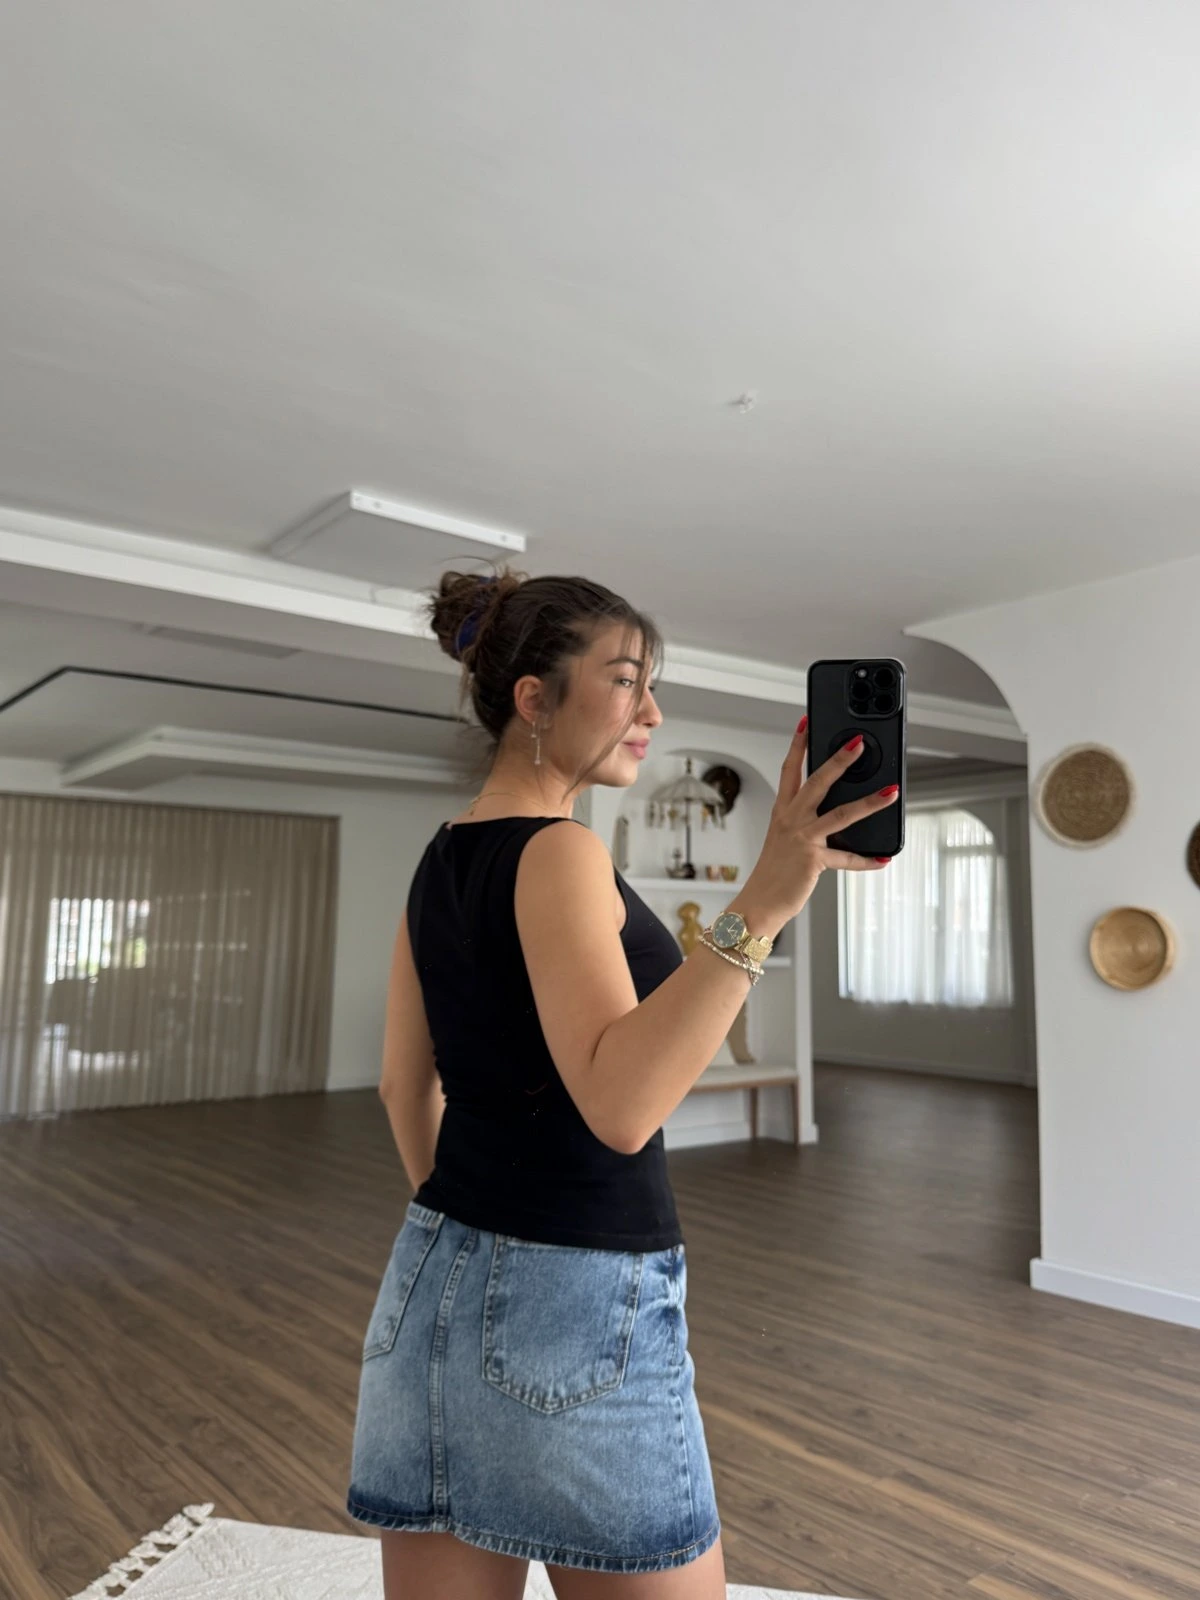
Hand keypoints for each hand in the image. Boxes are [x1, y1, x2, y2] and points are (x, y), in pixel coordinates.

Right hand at [740, 720, 897, 926]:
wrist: (759, 901)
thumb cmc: (773, 871)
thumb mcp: (784, 838)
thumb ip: (805, 820)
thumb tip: (834, 808)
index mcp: (783, 811)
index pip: (790, 769)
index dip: (798, 744)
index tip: (806, 722)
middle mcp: (791, 820)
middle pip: (817, 782)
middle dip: (839, 760)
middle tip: (858, 743)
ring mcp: (803, 838)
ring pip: (840, 814)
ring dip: (869, 802)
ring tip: (891, 792)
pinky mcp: (813, 860)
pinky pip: (847, 858)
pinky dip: (867, 861)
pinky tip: (883, 858)